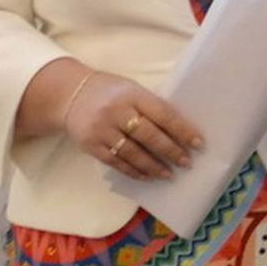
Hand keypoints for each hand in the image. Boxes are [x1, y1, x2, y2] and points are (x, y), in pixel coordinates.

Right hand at [64, 71, 202, 181]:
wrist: (68, 94)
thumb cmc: (110, 91)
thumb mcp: (132, 90)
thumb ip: (151, 106)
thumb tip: (180, 130)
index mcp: (132, 95)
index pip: (163, 114)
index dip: (182, 130)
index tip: (198, 143)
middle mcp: (116, 112)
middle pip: (149, 135)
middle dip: (170, 151)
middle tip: (186, 162)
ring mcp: (101, 130)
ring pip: (132, 152)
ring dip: (153, 166)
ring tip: (168, 174)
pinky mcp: (90, 145)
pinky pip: (115, 161)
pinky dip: (132, 170)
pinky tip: (146, 176)